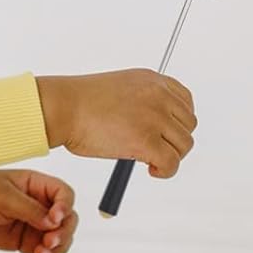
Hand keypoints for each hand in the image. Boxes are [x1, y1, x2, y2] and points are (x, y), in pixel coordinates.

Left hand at [0, 170, 78, 252]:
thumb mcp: (3, 196)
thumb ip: (29, 209)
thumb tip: (53, 222)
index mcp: (37, 185)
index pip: (64, 194)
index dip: (65, 207)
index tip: (55, 219)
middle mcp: (40, 204)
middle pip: (68, 219)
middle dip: (64, 232)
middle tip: (49, 242)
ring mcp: (35, 224)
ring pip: (61, 238)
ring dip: (58, 249)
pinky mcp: (27, 241)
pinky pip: (47, 252)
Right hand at [35, 69, 197, 179]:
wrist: (64, 107)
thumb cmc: (80, 102)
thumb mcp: (121, 88)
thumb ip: (143, 100)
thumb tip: (156, 126)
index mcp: (152, 80)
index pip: (185, 100)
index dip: (179, 121)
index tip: (167, 132)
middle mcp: (158, 95)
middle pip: (188, 124)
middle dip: (175, 141)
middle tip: (156, 150)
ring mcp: (154, 117)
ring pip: (184, 145)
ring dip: (170, 157)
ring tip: (150, 161)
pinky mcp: (147, 141)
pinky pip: (172, 164)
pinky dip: (164, 172)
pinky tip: (150, 170)